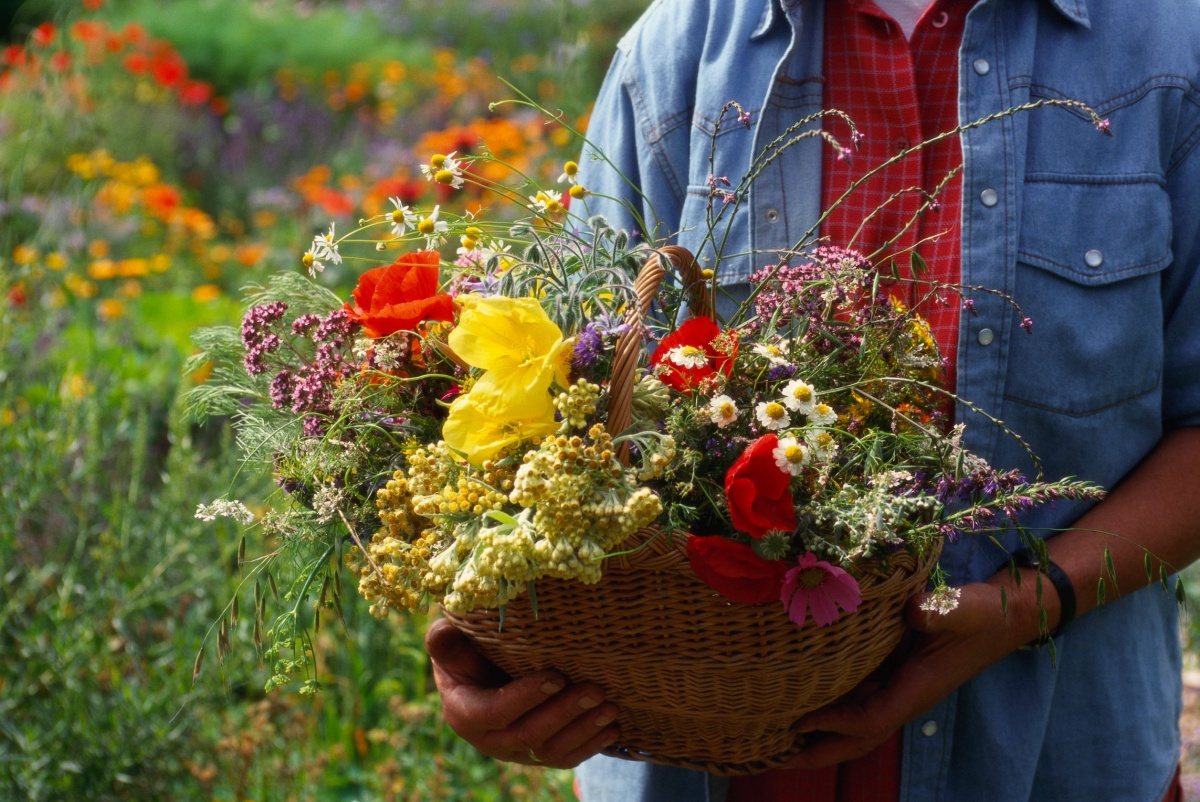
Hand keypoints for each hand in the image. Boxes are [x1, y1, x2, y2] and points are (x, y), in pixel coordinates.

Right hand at [425, 617, 620, 767]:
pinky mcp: (539, 754)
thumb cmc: (467, 651)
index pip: (495, 712)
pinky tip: (612, 728)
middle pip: (529, 735)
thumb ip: (445, 641)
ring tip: (609, 707)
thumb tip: (442, 633)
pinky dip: (590, 746)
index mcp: (466, 712)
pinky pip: (565, 758)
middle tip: (594, 690)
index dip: (526, 697)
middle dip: (564, 713)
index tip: (556, 676)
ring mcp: (517, 751)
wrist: (480, 675)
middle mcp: (491, 739)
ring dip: (583, 731)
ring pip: (551, 752)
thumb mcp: (452, 644)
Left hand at [784, 570, 1051, 768]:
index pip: (871, 718)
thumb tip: (914, 611)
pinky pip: (860, 701)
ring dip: (823, 735)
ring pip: (857, 724)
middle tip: (778, 757)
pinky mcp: (895, 676)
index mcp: (918, 688)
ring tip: (783, 741)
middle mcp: (905, 696)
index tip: (801, 721)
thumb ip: (941, 612)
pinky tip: (808, 705)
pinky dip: (834, 710)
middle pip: (859, 736)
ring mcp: (900, 689)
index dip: (837, 723)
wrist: (1002, 617)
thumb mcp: (963, 608)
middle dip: (821, 751)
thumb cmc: (982, 613)